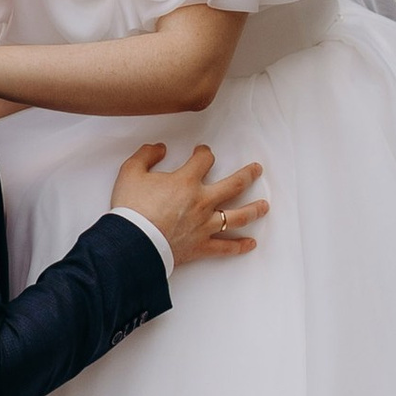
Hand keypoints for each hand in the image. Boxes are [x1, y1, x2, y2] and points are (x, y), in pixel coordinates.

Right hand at [111, 141, 264, 266]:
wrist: (131, 243)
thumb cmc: (131, 208)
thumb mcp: (130, 172)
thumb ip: (146, 155)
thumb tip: (160, 148)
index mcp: (187, 181)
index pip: (204, 160)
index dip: (204, 153)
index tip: (203, 153)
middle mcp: (202, 201)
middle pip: (234, 185)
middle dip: (247, 175)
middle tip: (257, 169)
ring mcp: (204, 225)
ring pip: (237, 217)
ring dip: (254, 210)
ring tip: (265, 206)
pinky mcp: (201, 246)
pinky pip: (225, 247)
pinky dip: (239, 246)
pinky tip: (251, 243)